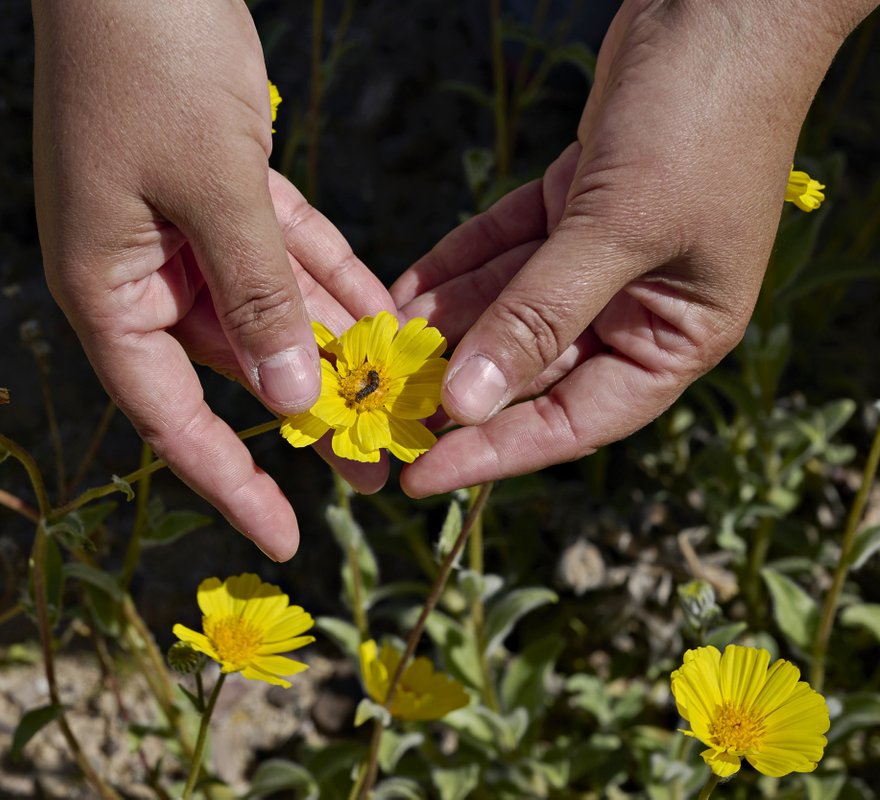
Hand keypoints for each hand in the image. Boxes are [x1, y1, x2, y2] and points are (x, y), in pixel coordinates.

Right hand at [32, 0, 393, 558]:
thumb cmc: (151, 63)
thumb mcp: (214, 190)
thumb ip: (255, 296)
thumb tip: (287, 399)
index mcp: (105, 289)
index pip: (169, 415)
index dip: (228, 481)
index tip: (284, 540)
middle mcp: (138, 272)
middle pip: (228, 368)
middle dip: (304, 417)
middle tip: (377, 469)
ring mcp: (177, 229)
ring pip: (265, 313)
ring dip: (328, 353)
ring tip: (397, 404)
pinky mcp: (219, 187)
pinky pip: (282, 252)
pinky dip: (328, 281)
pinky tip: (383, 317)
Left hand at [391, 0, 863, 496]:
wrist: (724, 5)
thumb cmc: (698, 122)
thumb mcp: (614, 231)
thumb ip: (540, 317)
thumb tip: (471, 402)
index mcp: (677, 337)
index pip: (576, 421)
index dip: (496, 453)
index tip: (422, 477)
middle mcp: (638, 306)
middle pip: (532, 369)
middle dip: (456, 382)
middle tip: (380, 403)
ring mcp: (602, 256)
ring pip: (507, 308)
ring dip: (444, 325)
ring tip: (374, 345)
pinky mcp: (572, 205)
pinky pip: (501, 252)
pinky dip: (455, 268)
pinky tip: (401, 291)